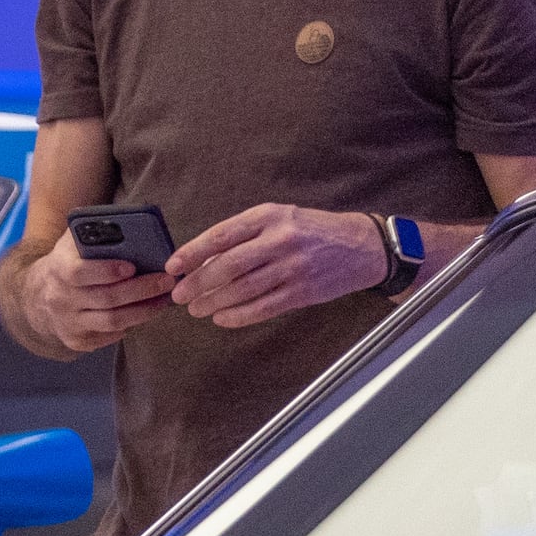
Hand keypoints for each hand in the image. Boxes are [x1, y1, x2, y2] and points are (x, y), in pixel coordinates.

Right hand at [16, 229, 172, 352]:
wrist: (38, 297)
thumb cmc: (67, 262)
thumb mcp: (71, 243)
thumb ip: (93, 231)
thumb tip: (128, 222)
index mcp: (58, 270)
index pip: (79, 273)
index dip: (106, 270)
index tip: (132, 266)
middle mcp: (60, 300)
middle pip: (105, 299)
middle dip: (141, 290)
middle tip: (167, 281)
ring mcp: (68, 324)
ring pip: (112, 322)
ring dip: (144, 311)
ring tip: (165, 299)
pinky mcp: (77, 341)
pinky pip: (110, 336)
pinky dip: (132, 324)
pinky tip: (146, 311)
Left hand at [167, 204, 385, 327]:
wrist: (362, 246)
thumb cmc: (311, 231)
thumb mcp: (279, 219)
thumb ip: (244, 236)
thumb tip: (203, 261)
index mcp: (270, 217)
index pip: (221, 235)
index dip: (192, 253)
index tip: (173, 267)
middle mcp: (280, 240)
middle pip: (228, 266)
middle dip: (198, 283)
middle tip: (180, 295)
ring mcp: (293, 267)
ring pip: (242, 290)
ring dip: (213, 302)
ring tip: (197, 309)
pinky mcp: (303, 292)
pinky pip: (262, 308)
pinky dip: (238, 316)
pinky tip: (222, 318)